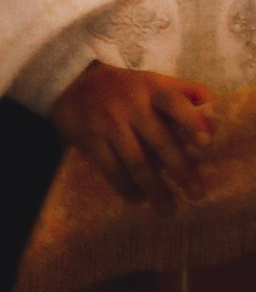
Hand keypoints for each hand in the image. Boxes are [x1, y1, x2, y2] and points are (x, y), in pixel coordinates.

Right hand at [52, 60, 215, 208]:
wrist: (75, 84)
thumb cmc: (128, 89)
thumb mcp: (155, 82)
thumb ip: (184, 94)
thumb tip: (216, 116)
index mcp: (152, 89)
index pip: (173, 102)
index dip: (191, 120)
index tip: (206, 142)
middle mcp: (131, 104)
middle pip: (159, 140)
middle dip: (180, 169)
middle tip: (197, 194)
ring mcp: (109, 122)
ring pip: (136, 161)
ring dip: (154, 189)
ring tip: (169, 209)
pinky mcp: (91, 140)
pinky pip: (111, 169)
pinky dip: (126, 188)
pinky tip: (138, 199)